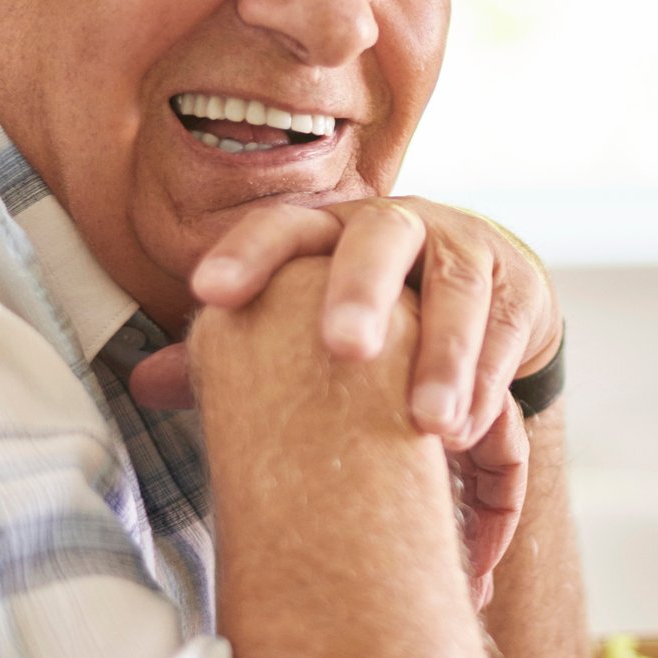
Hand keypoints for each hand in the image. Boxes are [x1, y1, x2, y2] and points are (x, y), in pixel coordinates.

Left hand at [128, 198, 559, 594]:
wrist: (480, 305)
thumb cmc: (374, 323)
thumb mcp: (306, 329)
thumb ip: (237, 356)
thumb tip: (140, 384)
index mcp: (329, 231)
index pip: (281, 229)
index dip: (246, 255)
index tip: (209, 294)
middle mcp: (395, 226)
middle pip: (376, 242)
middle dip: (361, 293)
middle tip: (344, 350)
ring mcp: (462, 248)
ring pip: (456, 290)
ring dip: (445, 358)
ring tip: (430, 427)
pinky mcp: (517, 286)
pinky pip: (506, 328)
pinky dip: (489, 380)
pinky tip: (470, 431)